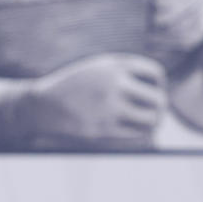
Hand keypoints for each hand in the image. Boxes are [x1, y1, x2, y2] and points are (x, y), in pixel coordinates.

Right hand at [18, 53, 167, 146]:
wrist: (42, 106)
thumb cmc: (74, 86)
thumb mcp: (97, 67)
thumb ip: (125, 71)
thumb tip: (160, 87)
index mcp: (113, 66)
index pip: (155, 74)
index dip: (159, 84)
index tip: (152, 91)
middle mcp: (113, 84)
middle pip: (158, 99)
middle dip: (160, 106)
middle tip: (155, 112)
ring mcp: (109, 108)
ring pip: (152, 119)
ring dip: (154, 123)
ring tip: (149, 124)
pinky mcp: (103, 129)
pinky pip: (137, 135)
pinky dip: (143, 135)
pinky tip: (138, 133)